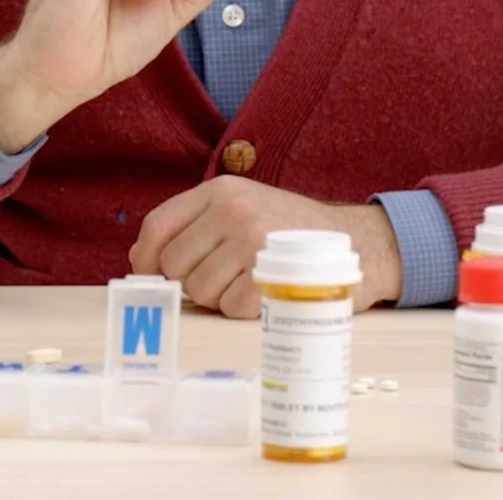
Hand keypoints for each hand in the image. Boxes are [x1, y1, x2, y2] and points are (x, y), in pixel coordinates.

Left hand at [128, 177, 402, 317]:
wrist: (361, 242)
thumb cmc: (293, 231)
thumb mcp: (244, 206)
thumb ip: (196, 226)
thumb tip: (142, 260)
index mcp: (220, 190)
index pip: (158, 226)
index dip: (146, 258)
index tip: (150, 277)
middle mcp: (233, 209)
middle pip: (174, 265)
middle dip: (190, 282)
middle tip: (223, 279)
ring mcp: (253, 241)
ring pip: (199, 291)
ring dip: (218, 299)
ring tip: (247, 283)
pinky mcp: (272, 274)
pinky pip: (230, 307)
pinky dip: (242, 311)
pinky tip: (263, 295)